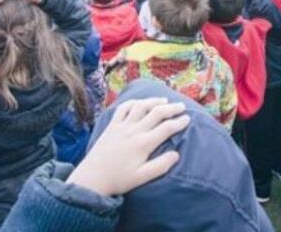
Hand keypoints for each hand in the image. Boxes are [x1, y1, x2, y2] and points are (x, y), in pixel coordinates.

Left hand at [66, 98, 188, 196]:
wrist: (92, 178)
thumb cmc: (119, 180)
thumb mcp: (142, 177)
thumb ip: (161, 166)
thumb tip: (176, 154)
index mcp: (144, 144)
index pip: (167, 128)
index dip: (179, 122)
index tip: (188, 119)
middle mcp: (134, 131)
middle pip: (157, 113)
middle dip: (172, 108)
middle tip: (182, 106)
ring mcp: (122, 126)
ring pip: (141, 106)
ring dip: (154, 101)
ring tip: (164, 100)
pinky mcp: (112, 125)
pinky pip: (123, 108)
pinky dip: (133, 102)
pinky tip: (140, 102)